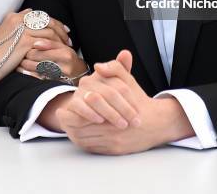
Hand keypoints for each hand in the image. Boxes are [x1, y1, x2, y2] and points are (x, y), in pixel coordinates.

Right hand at [0, 9, 70, 84]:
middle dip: (60, 29)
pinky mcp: (25, 42)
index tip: (62, 29)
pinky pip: (47, 41)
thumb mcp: (4, 32)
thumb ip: (17, 22)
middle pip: (47, 21)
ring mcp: (22, 30)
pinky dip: (56, 46)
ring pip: (49, 31)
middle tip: (68, 37)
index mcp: (13, 16)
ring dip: (60, 39)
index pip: (39, 15)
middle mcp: (18, 20)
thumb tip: (31, 12)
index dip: (53, 22)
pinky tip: (60, 52)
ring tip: (66, 46)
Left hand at [18, 39, 87, 80]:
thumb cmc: (69, 59)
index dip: (31, 45)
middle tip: (21, 53)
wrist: (79, 75)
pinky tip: (24, 71)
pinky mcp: (54, 86)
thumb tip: (35, 42)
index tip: (25, 44)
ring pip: (36, 69)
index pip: (43, 47)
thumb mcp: (64, 48)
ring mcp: (59, 78)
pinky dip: (29, 74)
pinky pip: (38, 79)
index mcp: (66, 54)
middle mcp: (64, 66)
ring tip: (20, 62)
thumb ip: (51, 43)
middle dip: (27, 55)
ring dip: (25, 65)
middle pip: (38, 58)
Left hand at [57, 50, 193, 154]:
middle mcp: (114, 128)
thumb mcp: (129, 81)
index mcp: (114, 110)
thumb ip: (115, 69)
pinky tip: (77, 134)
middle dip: (70, 123)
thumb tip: (99, 66)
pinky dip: (83, 142)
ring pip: (87, 139)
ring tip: (66, 125)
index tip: (64, 108)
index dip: (74, 111)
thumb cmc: (139, 100)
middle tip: (60, 116)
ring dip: (74, 133)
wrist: (157, 123)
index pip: (88, 112)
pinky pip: (93, 148)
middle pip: (84, 128)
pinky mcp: (115, 151)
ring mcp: (114, 141)